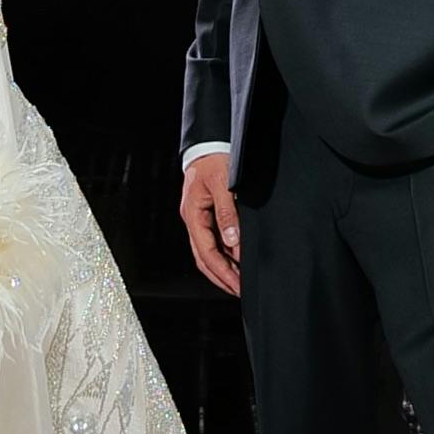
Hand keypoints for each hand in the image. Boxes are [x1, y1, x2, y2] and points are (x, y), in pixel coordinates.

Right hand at [180, 146, 243, 293]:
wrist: (208, 142)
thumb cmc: (215, 159)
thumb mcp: (224, 184)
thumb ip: (228, 214)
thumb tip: (233, 244)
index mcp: (193, 214)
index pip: (207, 253)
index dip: (223, 272)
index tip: (239, 285)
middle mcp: (192, 220)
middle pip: (203, 258)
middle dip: (221, 277)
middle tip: (240, 291)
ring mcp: (197, 218)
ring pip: (206, 252)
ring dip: (221, 269)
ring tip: (238, 282)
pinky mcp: (204, 214)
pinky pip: (211, 241)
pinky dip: (223, 255)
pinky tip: (235, 261)